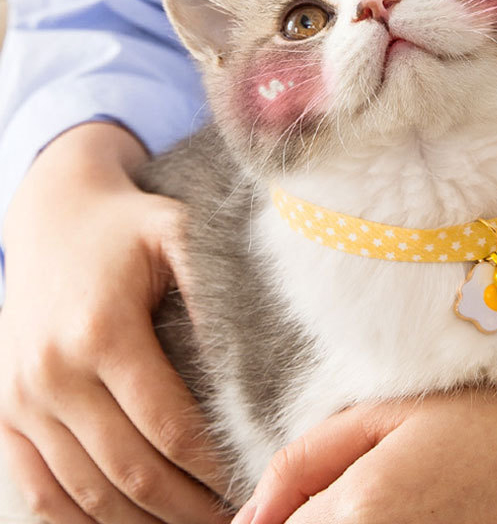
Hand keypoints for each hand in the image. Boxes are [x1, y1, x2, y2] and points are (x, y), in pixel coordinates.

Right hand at [0, 123, 230, 522]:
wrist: (55, 216)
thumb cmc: (129, 226)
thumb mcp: (178, 233)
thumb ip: (214, 288)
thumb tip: (258, 355)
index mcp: (101, 332)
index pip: (169, 425)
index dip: (214, 463)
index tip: (255, 477)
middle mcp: (52, 374)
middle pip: (129, 469)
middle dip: (189, 504)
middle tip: (236, 514)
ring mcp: (21, 399)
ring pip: (85, 492)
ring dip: (143, 522)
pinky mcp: (5, 413)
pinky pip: (38, 491)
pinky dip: (83, 521)